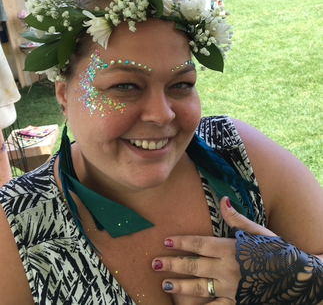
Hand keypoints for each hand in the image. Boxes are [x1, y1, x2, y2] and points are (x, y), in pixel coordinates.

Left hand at [152, 197, 275, 303]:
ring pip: (199, 287)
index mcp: (231, 249)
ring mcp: (231, 289)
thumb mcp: (258, 232)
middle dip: (172, 264)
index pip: (199, 244)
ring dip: (180, 287)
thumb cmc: (278, 252)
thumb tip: (222, 200)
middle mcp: (227, 269)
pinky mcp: (237, 303)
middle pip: (194, 266)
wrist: (299, 280)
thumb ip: (236, 219)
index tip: (166, 241)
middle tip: (154, 263)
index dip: (181, 243)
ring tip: (165, 285)